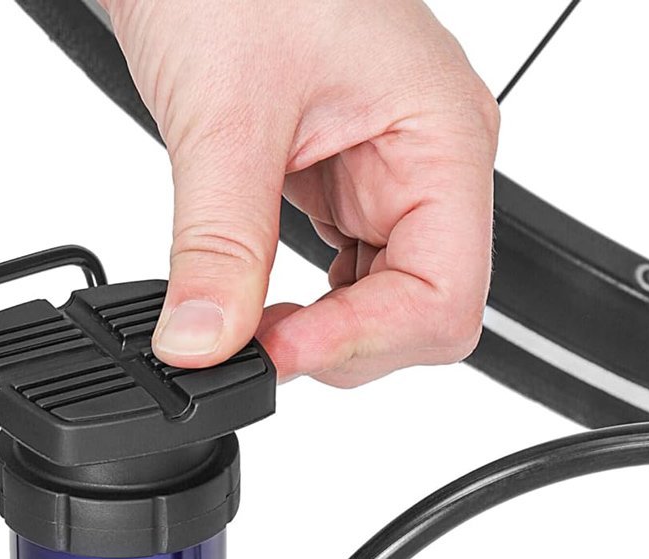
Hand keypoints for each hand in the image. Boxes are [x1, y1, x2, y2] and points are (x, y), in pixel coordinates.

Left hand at [103, 0, 499, 385]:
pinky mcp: (341, 184)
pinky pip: (341, 277)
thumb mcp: (224, 117)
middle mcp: (427, 163)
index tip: (279, 350)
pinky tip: (256, 296)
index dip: (364, 342)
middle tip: (255, 342)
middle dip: (343, 345)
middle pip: (421, 314)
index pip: (444, 296)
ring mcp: (385, 176)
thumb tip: (203, 345)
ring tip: (249, 320)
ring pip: (383, 305)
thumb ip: (218, 247)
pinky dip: (303, 305)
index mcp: (441, 137)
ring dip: (322, 332)